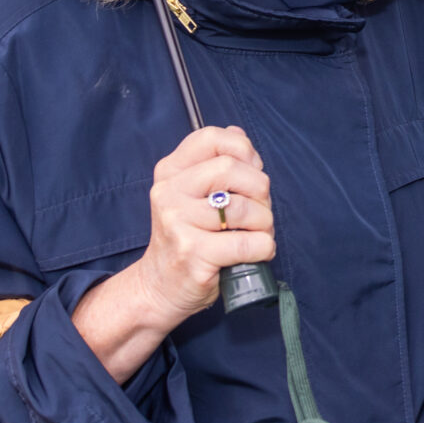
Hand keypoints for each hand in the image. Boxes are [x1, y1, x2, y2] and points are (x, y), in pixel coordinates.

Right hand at [72, 126, 272, 381]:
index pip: (211, 138)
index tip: (252, 170)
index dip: (243, 149)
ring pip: (243, 208)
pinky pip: (246, 243)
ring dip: (265, 222)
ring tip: (260, 233)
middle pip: (230, 168)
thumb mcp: (193, 195)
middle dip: (260, 189)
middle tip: (261, 210)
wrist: (158, 288)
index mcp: (170, 172)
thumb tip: (239, 134)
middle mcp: (168, 193)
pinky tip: (258, 252)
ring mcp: (178, 223)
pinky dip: (264, 247)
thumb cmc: (187, 238)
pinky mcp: (193, 254)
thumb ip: (216, 163)